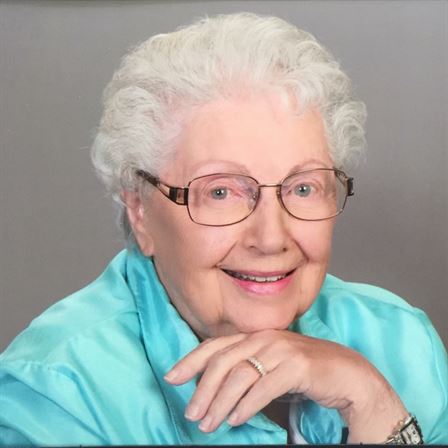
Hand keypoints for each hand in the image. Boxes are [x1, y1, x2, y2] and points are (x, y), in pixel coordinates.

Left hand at [164, 329, 407, 442]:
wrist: (347, 374)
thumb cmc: (304, 371)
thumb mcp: (269, 366)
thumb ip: (245, 369)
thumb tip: (212, 389)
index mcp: (256, 336)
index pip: (216, 346)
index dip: (191, 360)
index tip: (171, 378)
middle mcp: (266, 338)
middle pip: (224, 361)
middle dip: (203, 388)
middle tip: (191, 413)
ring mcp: (283, 350)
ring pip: (241, 375)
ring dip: (220, 402)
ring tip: (208, 423)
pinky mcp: (299, 366)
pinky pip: (266, 386)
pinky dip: (247, 405)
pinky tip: (235, 419)